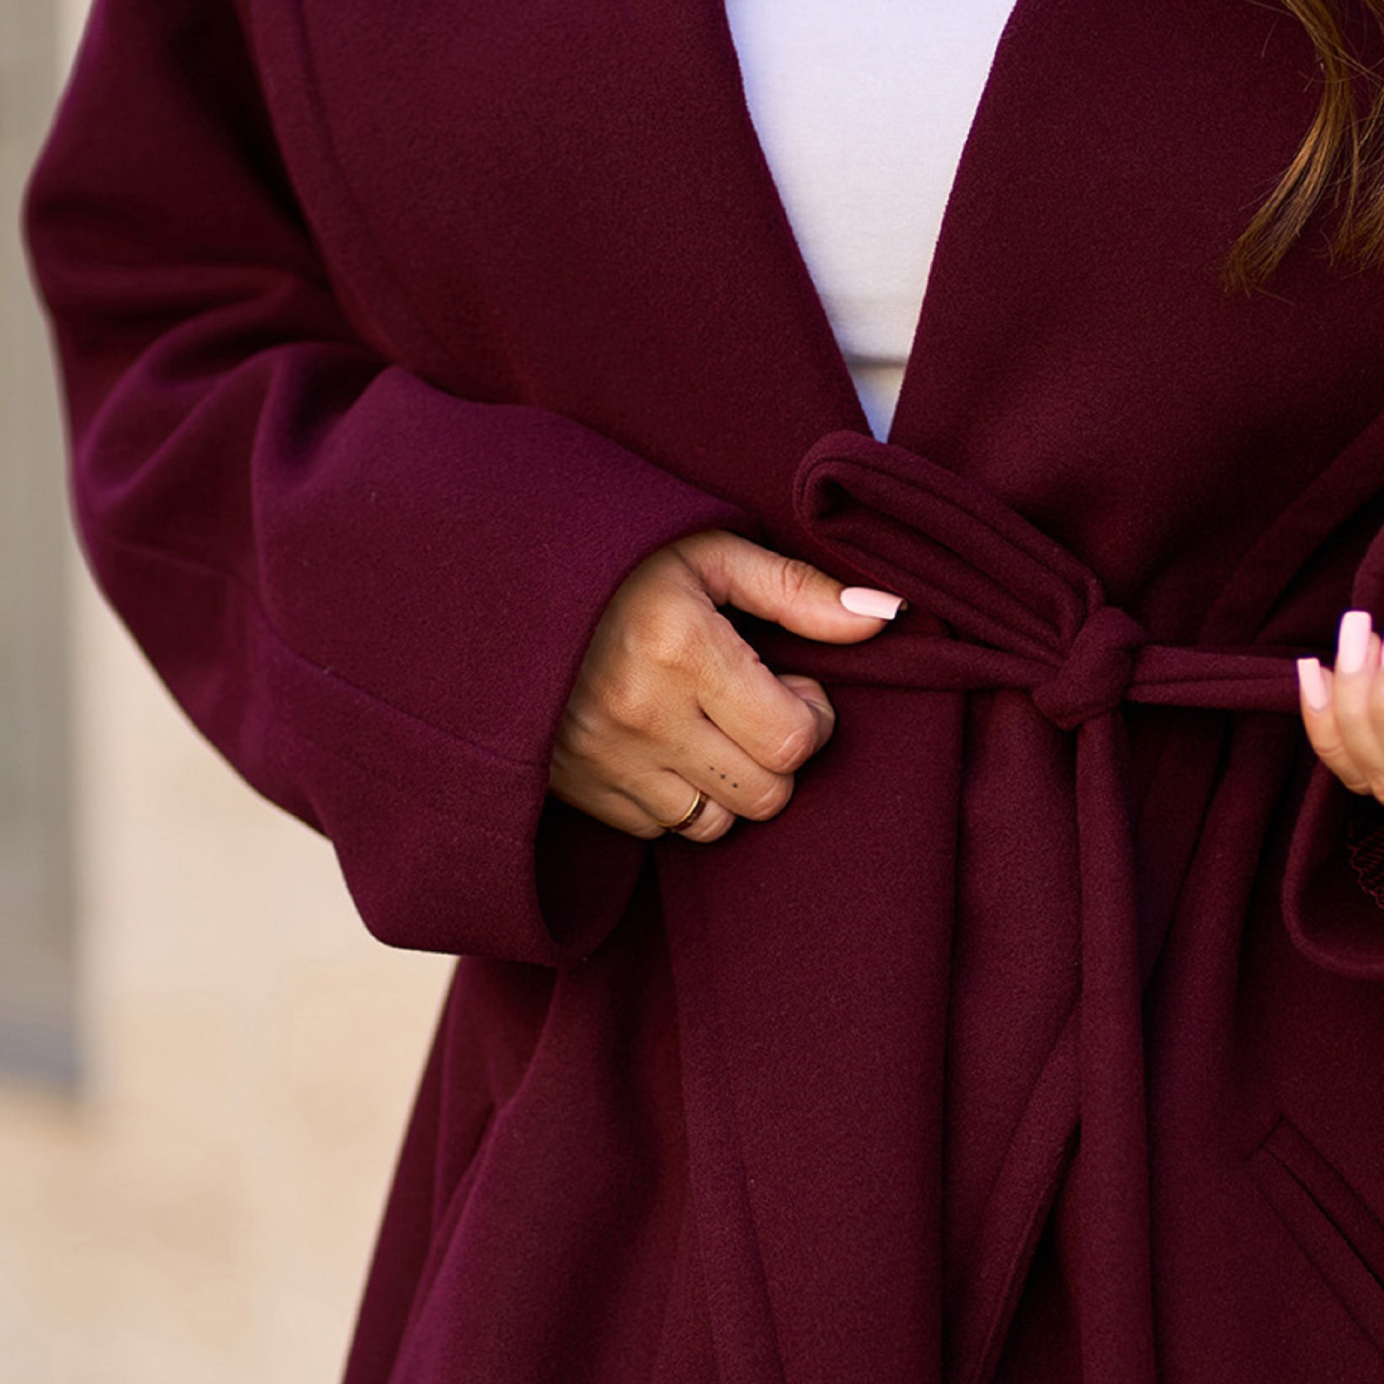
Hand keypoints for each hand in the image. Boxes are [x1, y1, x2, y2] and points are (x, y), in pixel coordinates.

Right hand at [550, 530, 901, 841]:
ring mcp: (603, 761)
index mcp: (683, 650)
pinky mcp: (575, 789)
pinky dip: (677, 798)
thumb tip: (887, 616)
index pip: (792, 740)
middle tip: (756, 706)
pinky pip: (657, 829)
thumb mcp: (708, 553)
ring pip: (715, 825)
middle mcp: (643, 717)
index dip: (810, 715)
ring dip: (730, 784)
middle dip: (779, 756)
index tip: (790, 681)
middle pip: (765, 794)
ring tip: (711, 727)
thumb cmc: (618, 561)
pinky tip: (665, 744)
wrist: (495, 583)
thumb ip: (798, 590)